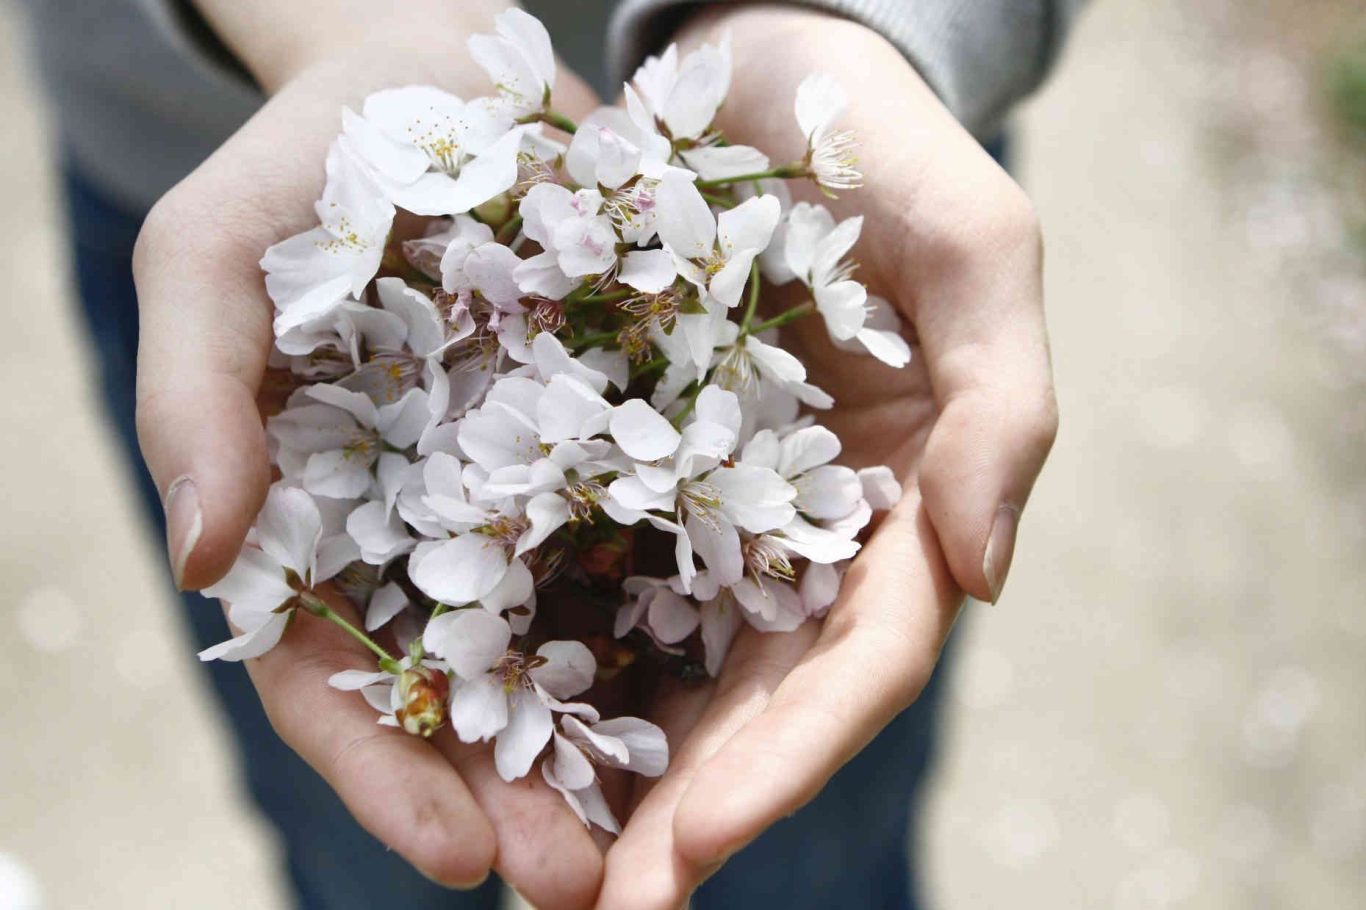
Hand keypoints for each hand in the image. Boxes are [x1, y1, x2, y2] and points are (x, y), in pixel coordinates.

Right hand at [132, 11, 609, 904]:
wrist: (439, 71)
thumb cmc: (307, 167)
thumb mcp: (214, 258)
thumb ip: (192, 399)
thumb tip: (207, 558)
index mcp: (320, 522)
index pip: (333, 679)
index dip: (384, 775)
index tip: (455, 860)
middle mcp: (434, 528)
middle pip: (468, 692)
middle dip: (520, 798)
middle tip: (585, 889)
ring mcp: (536, 488)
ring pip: (575, 640)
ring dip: (620, 747)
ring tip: (680, 834)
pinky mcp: (630, 432)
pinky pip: (666, 533)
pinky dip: (696, 615)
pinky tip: (751, 682)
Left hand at [595, 8, 1057, 906]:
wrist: (754, 67)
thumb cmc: (873, 141)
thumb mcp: (972, 239)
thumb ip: (1004, 399)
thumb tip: (983, 576)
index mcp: (901, 500)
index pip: (860, 664)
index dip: (787, 763)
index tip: (692, 846)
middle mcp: (805, 528)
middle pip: (755, 700)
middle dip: (684, 810)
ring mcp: (709, 504)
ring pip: (666, 665)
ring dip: (606, 773)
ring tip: (524, 864)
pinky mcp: (620, 460)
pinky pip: (580, 571)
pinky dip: (544, 656)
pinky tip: (481, 726)